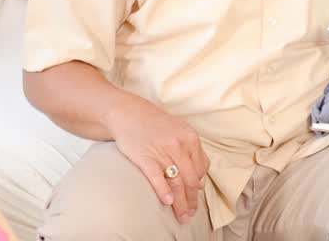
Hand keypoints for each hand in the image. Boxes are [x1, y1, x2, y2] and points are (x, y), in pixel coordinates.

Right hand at [106, 97, 209, 223]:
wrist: (127, 112)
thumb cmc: (154, 124)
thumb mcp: (180, 131)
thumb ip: (192, 152)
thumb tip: (200, 180)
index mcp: (190, 138)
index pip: (201, 169)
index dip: (199, 188)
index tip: (195, 201)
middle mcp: (179, 144)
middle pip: (190, 179)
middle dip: (191, 201)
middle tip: (190, 215)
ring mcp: (162, 151)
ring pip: (176, 182)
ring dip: (180, 202)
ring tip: (181, 216)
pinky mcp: (144, 157)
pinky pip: (157, 177)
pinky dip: (163, 190)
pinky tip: (167, 202)